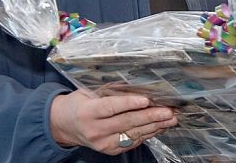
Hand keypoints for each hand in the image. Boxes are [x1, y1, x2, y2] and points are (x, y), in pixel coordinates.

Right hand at [49, 89, 177, 153]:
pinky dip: (148, 134)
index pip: (111, 108)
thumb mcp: (88, 92)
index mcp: (88, 112)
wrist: (64, 126)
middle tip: (168, 111)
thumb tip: (137, 84)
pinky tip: (159, 127)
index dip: (129, 104)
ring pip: (133, 134)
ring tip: (170, 119)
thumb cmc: (79, 104)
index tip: (146, 100)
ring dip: (155, 126)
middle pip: (126, 122)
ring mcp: (103, 143)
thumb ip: (109, 91)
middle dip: (151, 116)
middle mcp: (95, 130)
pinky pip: (133, 142)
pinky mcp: (110, 150)